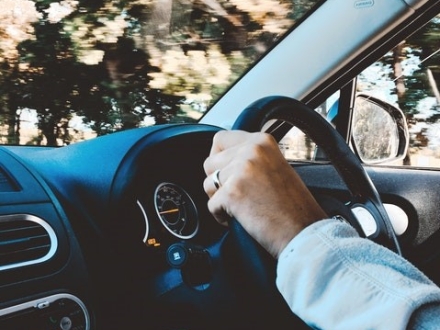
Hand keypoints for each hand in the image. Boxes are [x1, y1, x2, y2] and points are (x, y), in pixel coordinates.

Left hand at [203, 130, 326, 257]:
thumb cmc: (293, 206)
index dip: (218, 158)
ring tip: (241, 207)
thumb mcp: (275, 166)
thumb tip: (223, 158)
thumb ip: (251, 157)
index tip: (226, 172)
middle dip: (217, 181)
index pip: (220, 138)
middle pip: (210, 162)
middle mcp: (251, 150)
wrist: (303, 232)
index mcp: (262, 141)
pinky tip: (241, 218)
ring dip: (218, 199)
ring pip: (208, 183)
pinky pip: (211, 205)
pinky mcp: (232, 192)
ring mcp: (241, 170)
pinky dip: (221, 216)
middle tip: (237, 195)